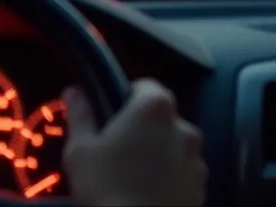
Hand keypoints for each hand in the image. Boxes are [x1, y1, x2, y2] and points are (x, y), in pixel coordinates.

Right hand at [62, 79, 205, 205]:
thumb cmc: (107, 188)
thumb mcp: (81, 149)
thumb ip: (80, 113)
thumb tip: (74, 92)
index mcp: (154, 108)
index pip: (145, 85)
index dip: (126, 96)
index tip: (112, 113)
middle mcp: (183, 128)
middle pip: (161, 117)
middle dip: (142, 127)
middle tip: (117, 147)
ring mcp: (196, 159)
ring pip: (174, 146)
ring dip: (158, 153)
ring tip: (132, 174)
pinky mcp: (200, 186)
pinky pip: (183, 172)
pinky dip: (169, 176)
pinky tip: (147, 190)